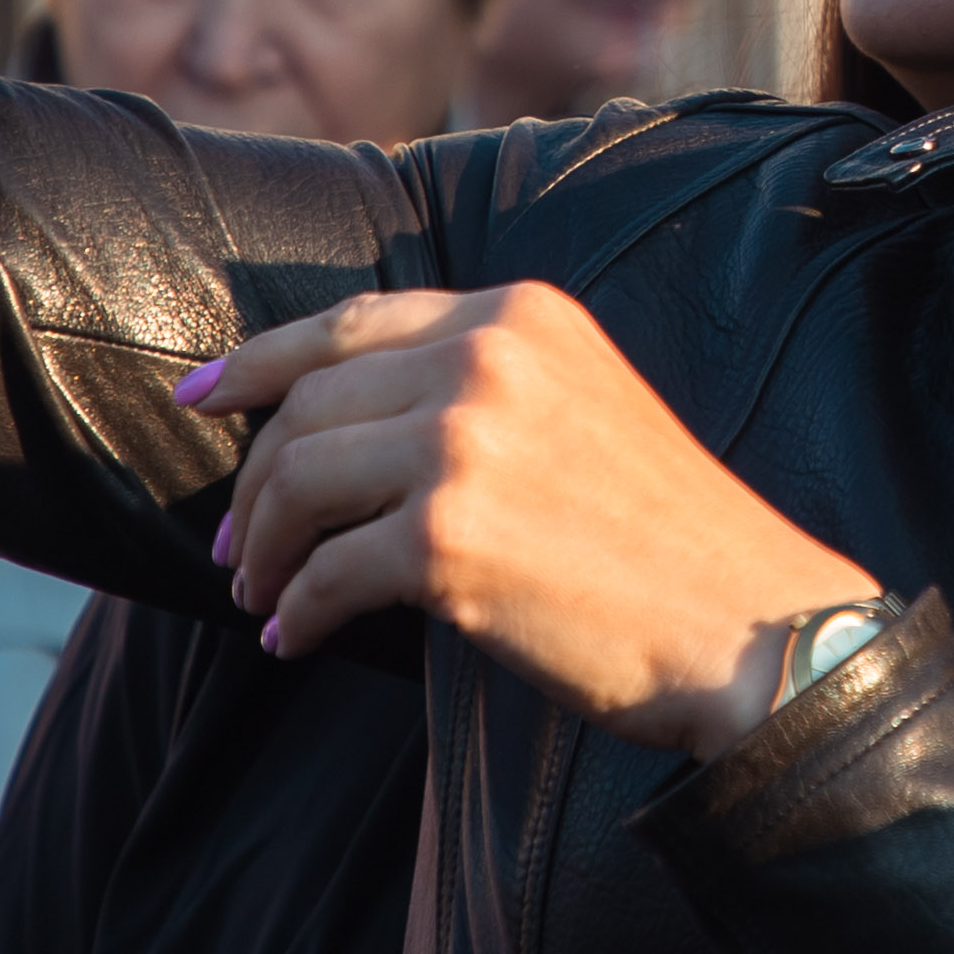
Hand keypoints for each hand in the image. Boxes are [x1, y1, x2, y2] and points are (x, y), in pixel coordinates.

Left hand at [178, 282, 882, 760]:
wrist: (748, 622)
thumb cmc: (666, 539)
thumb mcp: (580, 403)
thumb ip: (482, 383)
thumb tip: (340, 424)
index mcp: (519, 313)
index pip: (351, 322)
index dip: (261, 360)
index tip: (205, 397)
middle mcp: (487, 358)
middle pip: (309, 406)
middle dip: (254, 483)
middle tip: (235, 547)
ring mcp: (464, 444)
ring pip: (298, 483)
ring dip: (264, 550)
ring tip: (263, 595)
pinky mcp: (449, 539)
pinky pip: (327, 574)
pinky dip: (299, 612)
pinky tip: (296, 640)